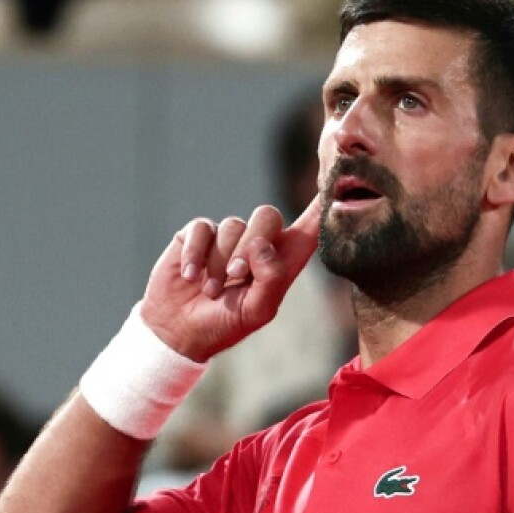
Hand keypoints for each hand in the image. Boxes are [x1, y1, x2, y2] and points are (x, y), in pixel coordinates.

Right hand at [139, 198, 320, 361]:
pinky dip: (196, 254)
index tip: (336, 182)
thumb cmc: (224, 323)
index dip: (321, 206)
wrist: (177, 330)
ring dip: (220, 262)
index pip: (308, 229)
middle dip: (251, 245)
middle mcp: (257, 244)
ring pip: (233, 225)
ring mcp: (227, 237)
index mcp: (280, 263)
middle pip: (268, 216)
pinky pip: (202, 228)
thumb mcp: (255, 311)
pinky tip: (191, 276)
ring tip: (211, 290)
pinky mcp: (198, 235)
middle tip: (237, 275)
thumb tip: (263, 245)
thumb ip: (271, 279)